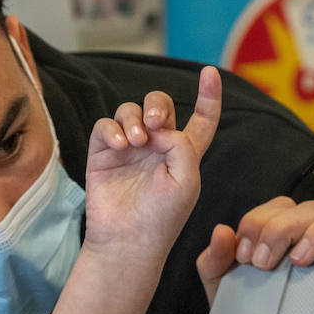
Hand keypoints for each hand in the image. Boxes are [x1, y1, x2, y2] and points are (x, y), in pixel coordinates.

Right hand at [83, 67, 221, 264]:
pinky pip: (105, 125)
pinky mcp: (103, 153)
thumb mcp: (186, 181)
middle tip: (153, 124)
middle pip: (159, 105)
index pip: (201, 118)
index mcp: (184, 153)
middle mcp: (157, 146)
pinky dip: (111, 129)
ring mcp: (128, 148)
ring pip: (130, 110)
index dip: (208, 96)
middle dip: (156, 105)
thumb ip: (182, 145)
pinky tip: (119, 144)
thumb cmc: (162, 218)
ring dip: (134, 119)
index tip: (210, 73)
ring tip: (136, 142)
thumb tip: (157, 127)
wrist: (128, 241)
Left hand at [196, 200, 313, 304]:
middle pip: (306, 208)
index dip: (258, 223)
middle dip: (279, 228)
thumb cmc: (250, 313)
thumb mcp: (223, 286)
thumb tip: (222, 231)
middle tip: (261, 264)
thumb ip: (215, 259)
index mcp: (283, 231)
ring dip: (309, 232)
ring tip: (295, 262)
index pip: (278, 207)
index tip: (244, 257)